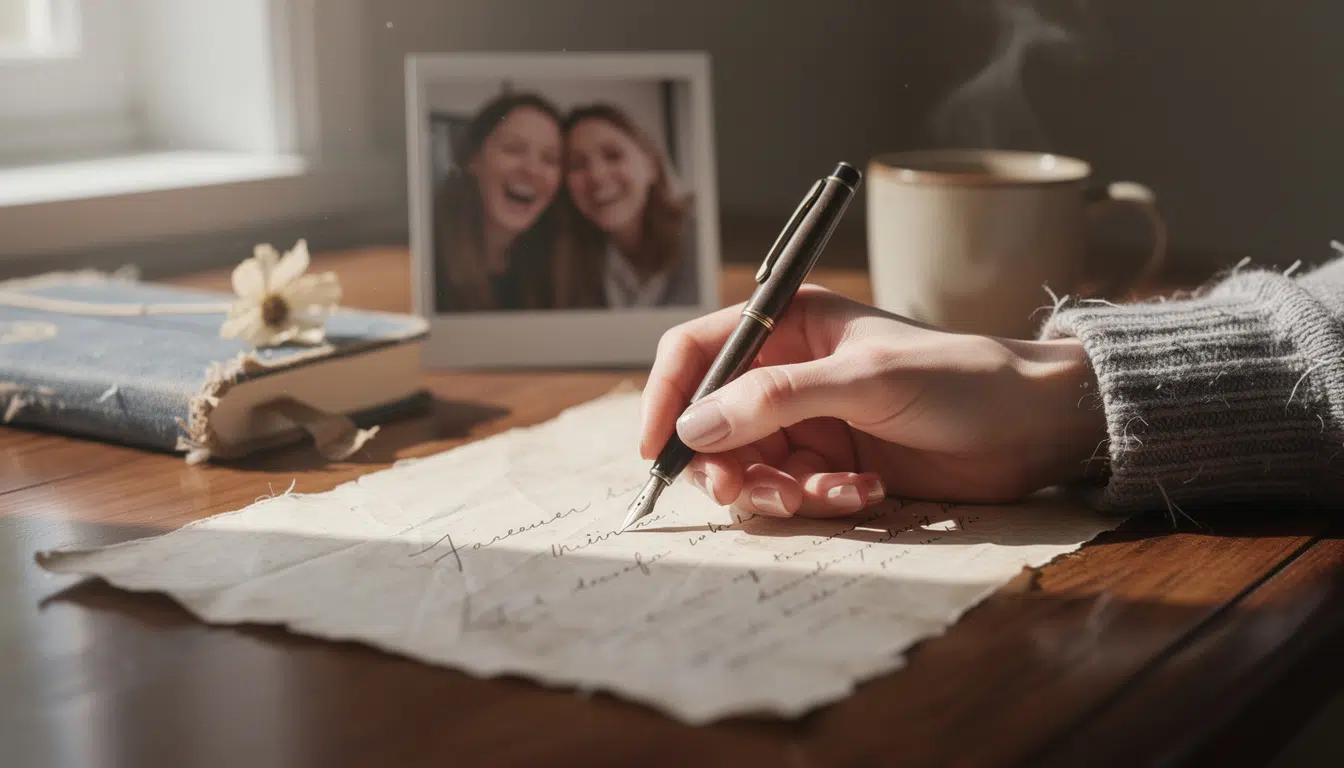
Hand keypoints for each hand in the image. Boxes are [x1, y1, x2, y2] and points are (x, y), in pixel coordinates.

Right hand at [640, 285, 1106, 518]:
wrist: (1032, 427)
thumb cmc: (958, 378)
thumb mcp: (864, 380)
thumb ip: (776, 400)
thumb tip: (694, 427)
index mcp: (788, 325)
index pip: (698, 351)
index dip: (667, 396)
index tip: (657, 448)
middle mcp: (788, 372)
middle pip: (713, 421)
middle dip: (726, 461)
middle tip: (754, 490)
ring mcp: (810, 422)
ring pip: (749, 466)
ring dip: (776, 490)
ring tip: (825, 495)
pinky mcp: (832, 465)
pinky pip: (793, 493)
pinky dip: (819, 502)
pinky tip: (865, 493)